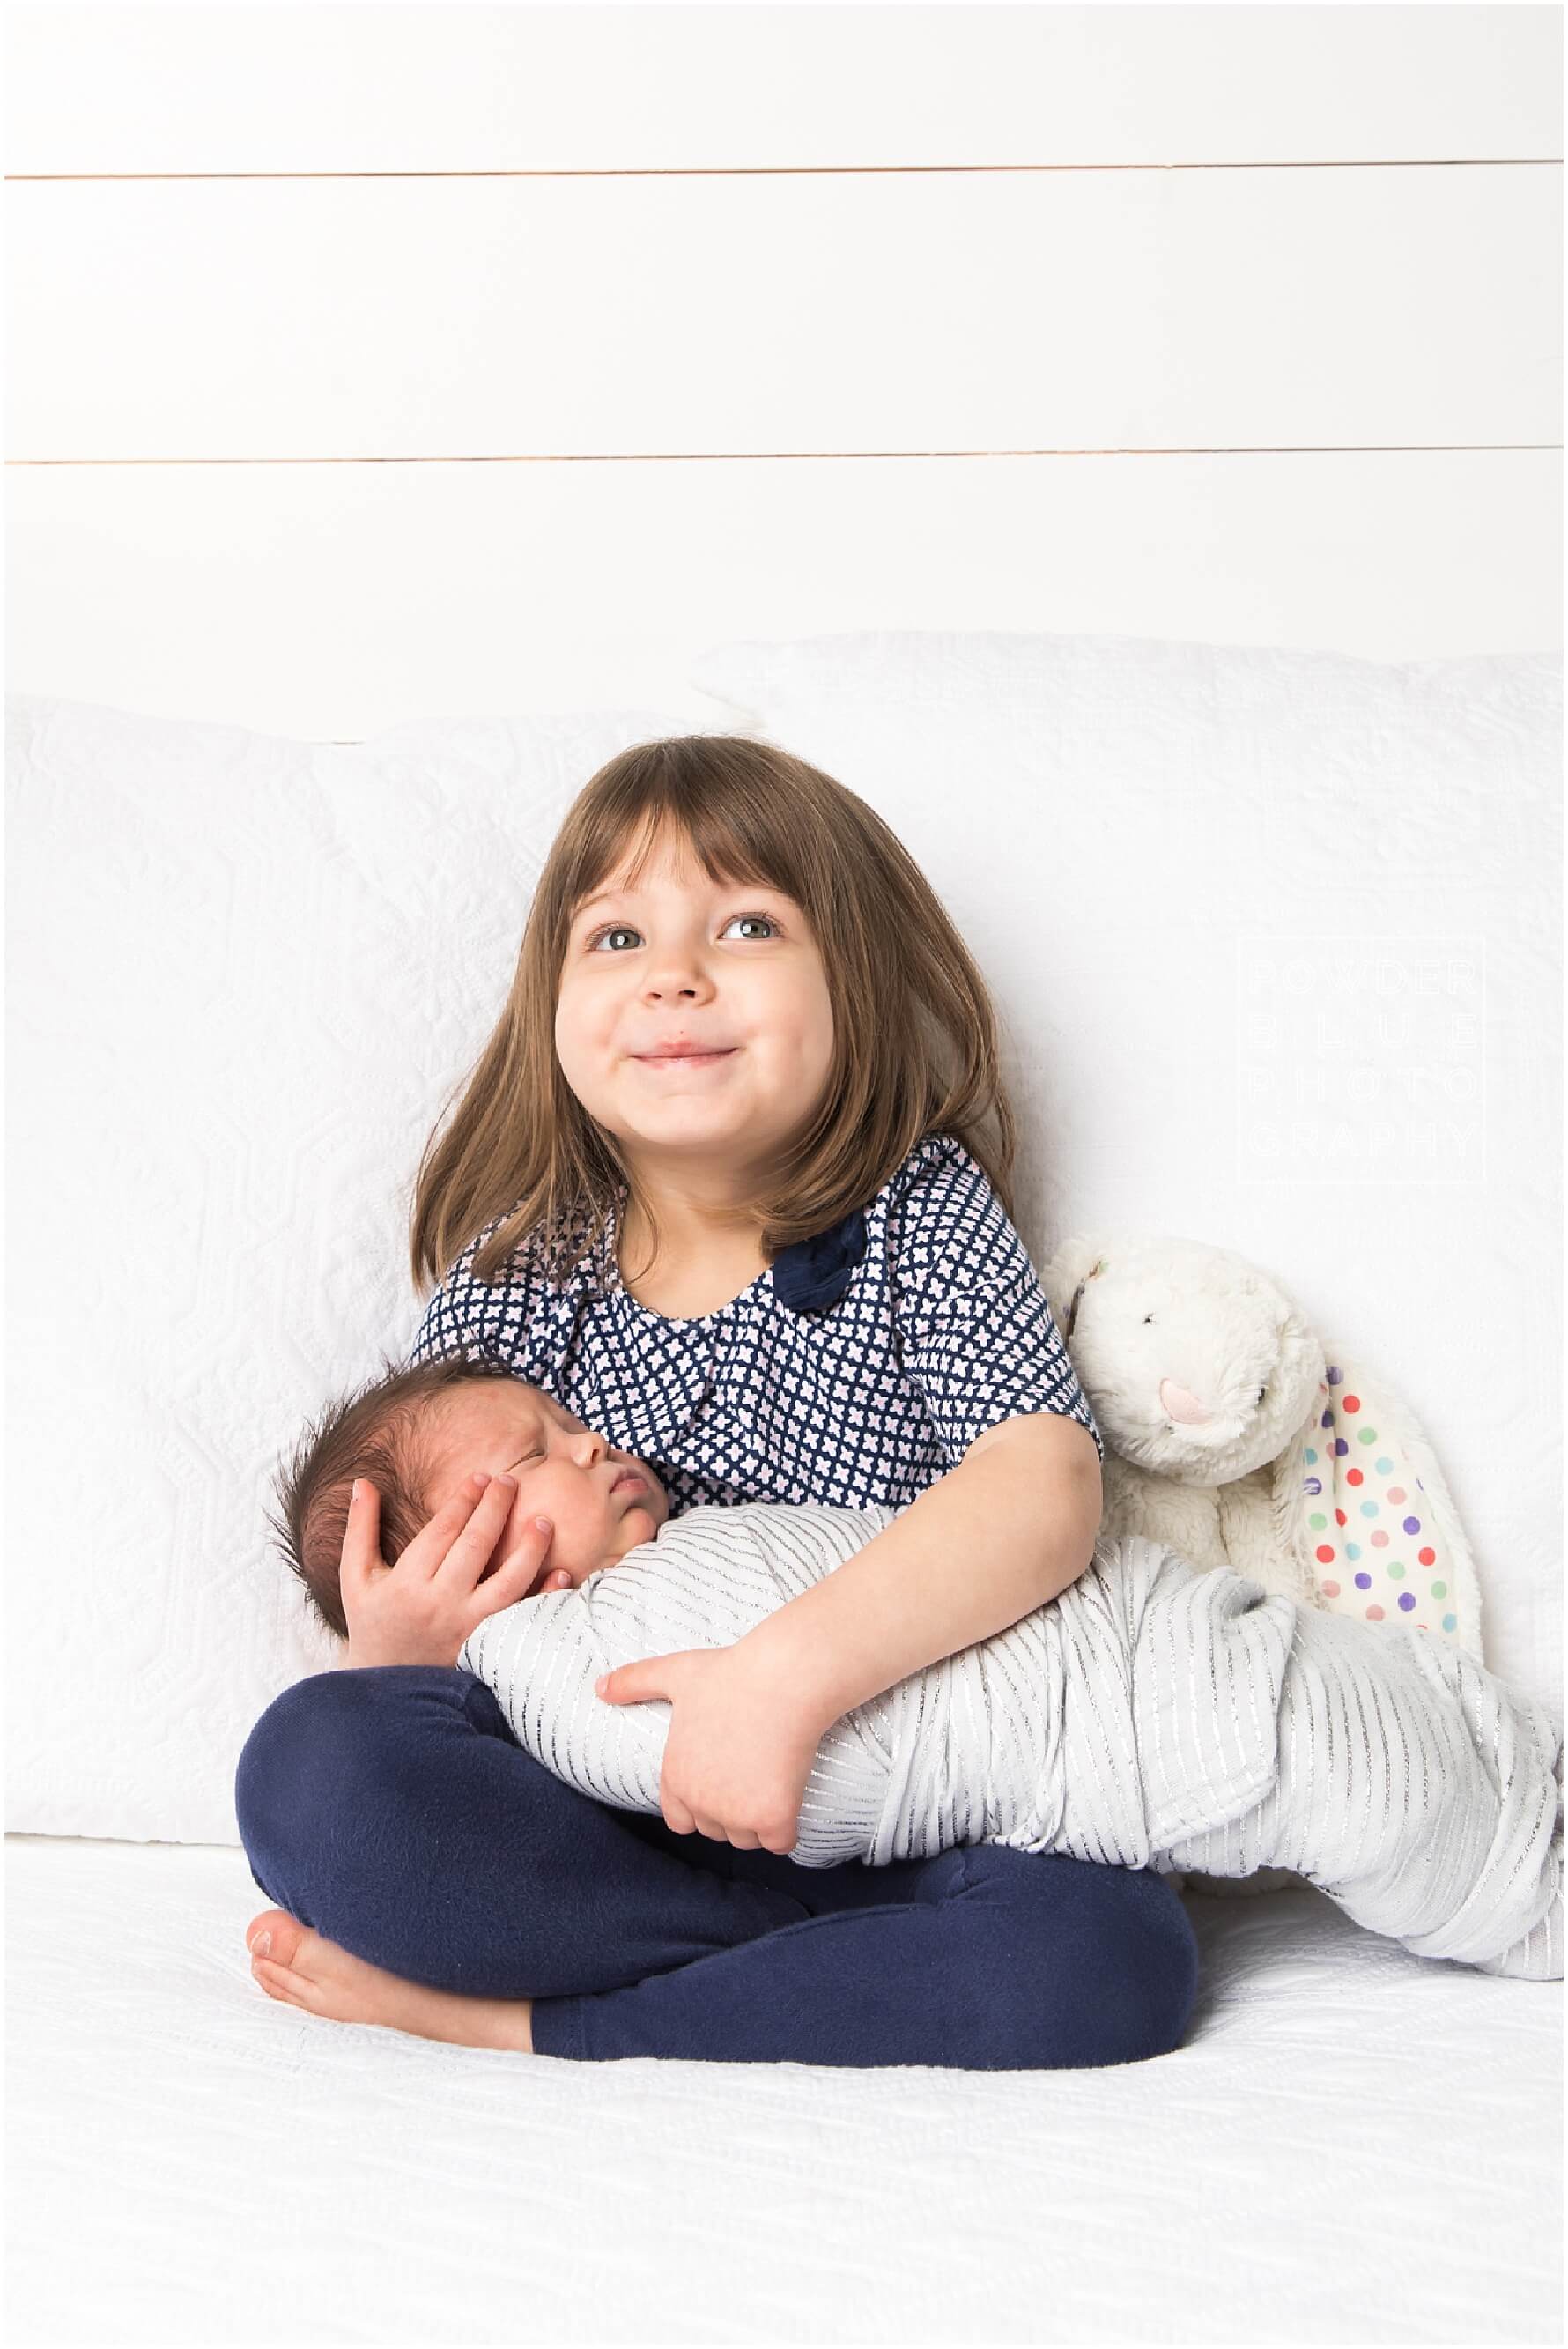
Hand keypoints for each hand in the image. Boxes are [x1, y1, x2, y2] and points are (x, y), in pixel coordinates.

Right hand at [340, 1474, 573, 1668]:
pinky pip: (521, 1618)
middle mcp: (439, 1604)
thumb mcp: (356, 1578)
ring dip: (528, 1549)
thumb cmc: (372, 1626)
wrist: (388, 1693)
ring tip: (543, 1521)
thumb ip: (360, 1528)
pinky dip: (544, 1597)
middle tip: (510, 1481)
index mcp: (407, 1583)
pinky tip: (562, 1573)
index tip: (480, 1477)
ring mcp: (467, 1628)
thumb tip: (361, 1482)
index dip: (464, 1500)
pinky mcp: (488, 1648)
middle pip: (475, 1546)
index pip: (443, 1531)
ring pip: (506, 1583)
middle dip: (495, 1508)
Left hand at [595, 1645, 826, 1852]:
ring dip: (760, 1821)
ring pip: (748, 1839)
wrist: (783, 1678)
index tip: (724, 1780)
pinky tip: (791, 1794)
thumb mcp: (674, 1672)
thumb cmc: (732, 1673)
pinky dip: (787, 1828)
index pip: (681, 1821)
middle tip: (753, 1772)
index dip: (702, 1804)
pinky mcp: (772, 1818)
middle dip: (734, 1812)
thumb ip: (634, 1682)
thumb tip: (599, 1688)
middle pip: (717, 1831)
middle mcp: (700, 1802)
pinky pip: (781, 1842)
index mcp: (675, 1776)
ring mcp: (736, 1813)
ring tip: (771, 1778)